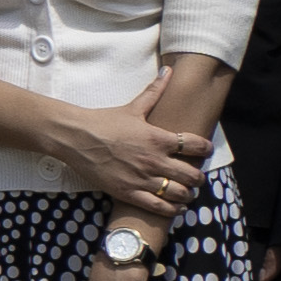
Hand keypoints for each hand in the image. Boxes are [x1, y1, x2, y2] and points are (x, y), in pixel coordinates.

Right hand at [26, 92, 208, 218]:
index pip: (196, 146)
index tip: (204, 151)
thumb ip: (154, 91)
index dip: (205, 149)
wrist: (74, 138)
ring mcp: (142, 178)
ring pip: (178, 193)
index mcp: (158, 138)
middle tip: (195, 177)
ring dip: (187, 194)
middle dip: (197, 178)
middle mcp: (155, 160)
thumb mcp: (133, 107)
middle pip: (192, 174)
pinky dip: (172, 209)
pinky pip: (159, 207)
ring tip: (186, 193)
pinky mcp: (128, 192)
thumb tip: (168, 70)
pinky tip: (175, 207)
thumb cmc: (103, 121)